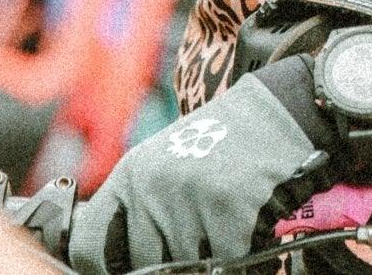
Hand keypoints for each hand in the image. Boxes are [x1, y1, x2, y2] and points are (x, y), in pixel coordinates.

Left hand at [68, 64, 334, 274]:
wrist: (280, 112)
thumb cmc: (225, 141)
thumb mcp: (166, 163)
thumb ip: (138, 206)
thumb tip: (120, 256)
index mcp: (132, 177)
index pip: (91, 246)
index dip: (106, 262)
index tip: (125, 262)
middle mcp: (153, 189)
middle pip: (144, 263)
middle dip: (170, 256)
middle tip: (197, 233)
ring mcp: (190, 201)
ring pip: (187, 264)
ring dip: (208, 252)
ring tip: (224, 221)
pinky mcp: (229, 212)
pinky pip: (227, 259)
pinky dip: (240, 249)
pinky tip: (248, 222)